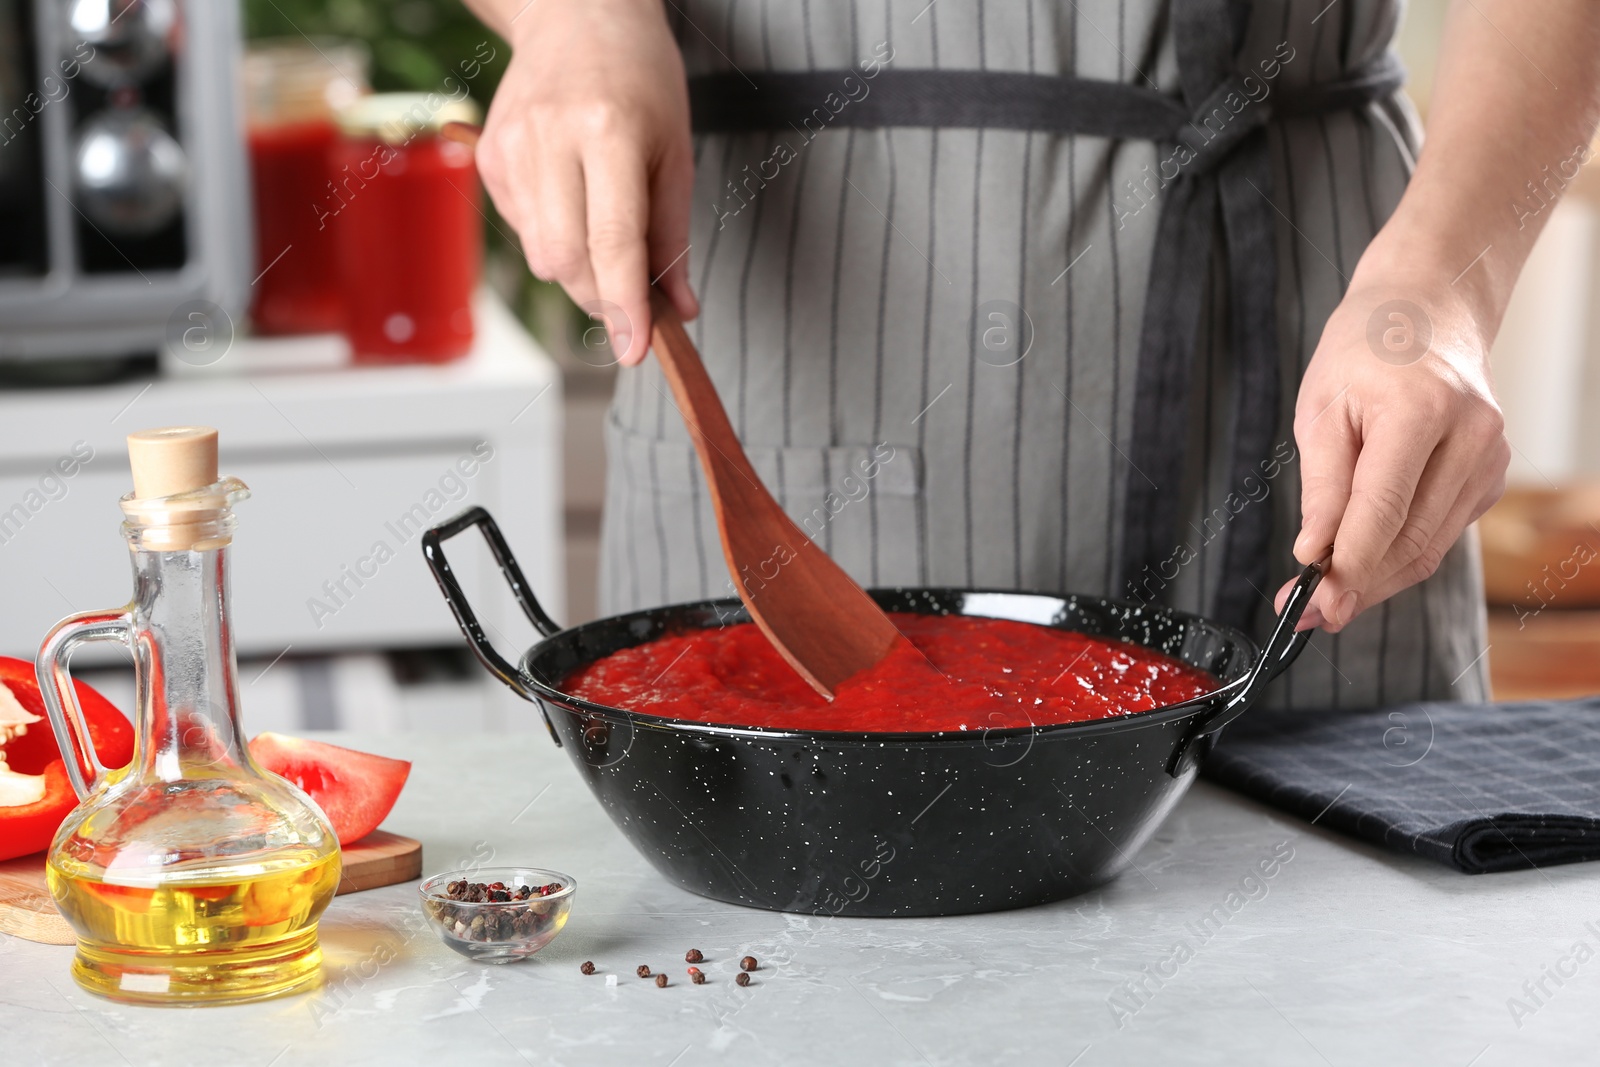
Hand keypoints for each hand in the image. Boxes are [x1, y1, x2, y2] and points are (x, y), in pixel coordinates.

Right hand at [475, 0, 696, 364]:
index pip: (613, 243)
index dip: (625, 306)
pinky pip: (521, 230)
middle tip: (632, 300)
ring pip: (540, 255)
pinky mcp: (488, 157)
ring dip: (578, 268)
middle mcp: (550, 139)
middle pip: (566, 261)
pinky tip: (571, 198)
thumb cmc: (640, 80)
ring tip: (603, 225)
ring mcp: (510, 148)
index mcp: (608, 133)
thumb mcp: (677, 151)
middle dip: (600, 297)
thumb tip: (678, 309)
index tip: (636, 350)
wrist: (576, 14)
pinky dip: (553, 236)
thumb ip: (673, 236)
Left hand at [1277, 269, 1508, 631]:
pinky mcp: (1491, 476)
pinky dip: (1401, 555)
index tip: (1314, 603)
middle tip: (1312, 616)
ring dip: (1380, 581)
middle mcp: (1470, 437)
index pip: (1384, 511)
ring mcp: (1490, 458)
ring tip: (1328, 601)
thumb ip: (1322, 485)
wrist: (1429, 311)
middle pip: (1412, 540)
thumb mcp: (1321, 407)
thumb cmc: (1365, 352)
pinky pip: (1441, 532)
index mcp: (1421, 411)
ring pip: (1430, 546)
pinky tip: (1365, 562)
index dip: (1349, 566)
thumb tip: (1315, 553)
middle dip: (1359, 586)